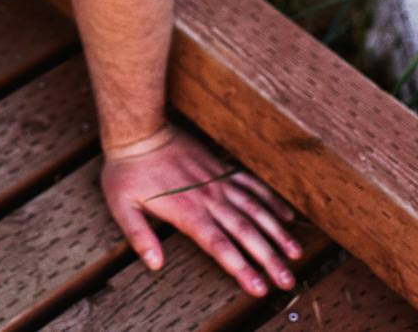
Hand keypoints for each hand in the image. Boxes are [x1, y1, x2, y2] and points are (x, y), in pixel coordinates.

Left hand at [100, 125, 300, 295]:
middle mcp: (209, 198)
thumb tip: (154, 263)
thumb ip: (140, 236)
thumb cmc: (127, 170)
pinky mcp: (221, 168)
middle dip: (269, 258)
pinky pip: (251, 184)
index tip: (259, 287)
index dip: (241, 268)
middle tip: (287, 281)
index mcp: (187, 211)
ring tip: (295, 253)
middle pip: (245, 232)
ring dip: (277, 232)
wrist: (139, 130)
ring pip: (255, 209)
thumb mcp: (122, 206)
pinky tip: (286, 215)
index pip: (219, 245)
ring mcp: (218, 182)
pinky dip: (270, 200)